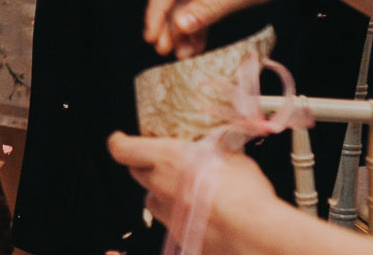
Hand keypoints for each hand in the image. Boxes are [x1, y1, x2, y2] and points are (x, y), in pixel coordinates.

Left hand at [107, 132, 277, 236]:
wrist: (257, 236)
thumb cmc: (247, 195)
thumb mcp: (233, 158)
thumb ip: (216, 152)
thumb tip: (218, 149)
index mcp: (168, 159)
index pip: (123, 149)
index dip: (119, 142)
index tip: (120, 138)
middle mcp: (161, 185)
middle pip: (137, 173)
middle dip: (147, 167)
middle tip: (166, 165)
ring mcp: (169, 214)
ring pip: (153, 200)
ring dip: (163, 194)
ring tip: (188, 192)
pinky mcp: (180, 237)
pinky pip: (173, 223)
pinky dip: (183, 218)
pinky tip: (204, 216)